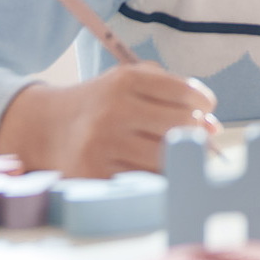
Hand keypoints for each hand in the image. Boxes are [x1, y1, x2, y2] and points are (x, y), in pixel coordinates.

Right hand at [0, 61, 219, 177]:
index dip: (204, 101)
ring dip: (178, 155)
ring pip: (167, 157)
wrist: (45, 127)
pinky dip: (157, 174)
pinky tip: (152, 164)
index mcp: (125, 80)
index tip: (204, 107)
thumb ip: (172, 91)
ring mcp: (103, 144)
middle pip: (181, 126)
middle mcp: (113, 110)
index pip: (186, 92)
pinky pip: (146, 179)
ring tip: (174, 149)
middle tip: (193, 132)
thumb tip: (214, 126)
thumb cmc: (102, 102)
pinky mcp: (96, 174)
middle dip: (195, 130)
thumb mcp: (128, 80)